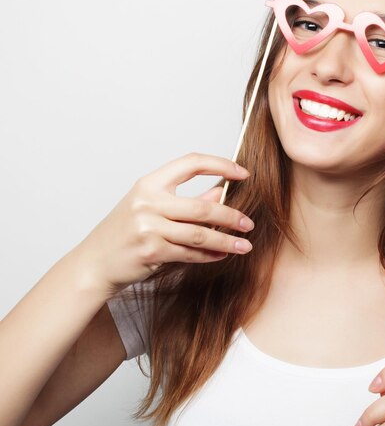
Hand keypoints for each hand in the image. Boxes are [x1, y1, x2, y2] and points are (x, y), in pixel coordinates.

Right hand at [75, 152, 253, 295]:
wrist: (94, 263)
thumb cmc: (124, 232)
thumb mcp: (151, 208)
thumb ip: (187, 200)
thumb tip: (221, 192)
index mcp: (149, 183)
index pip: (191, 163)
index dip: (220, 164)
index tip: (243, 173)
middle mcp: (148, 202)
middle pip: (202, 206)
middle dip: (231, 215)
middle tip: (249, 223)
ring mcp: (148, 227)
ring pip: (199, 233)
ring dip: (226, 241)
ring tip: (244, 245)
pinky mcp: (151, 251)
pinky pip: (190, 253)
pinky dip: (209, 255)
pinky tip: (222, 255)